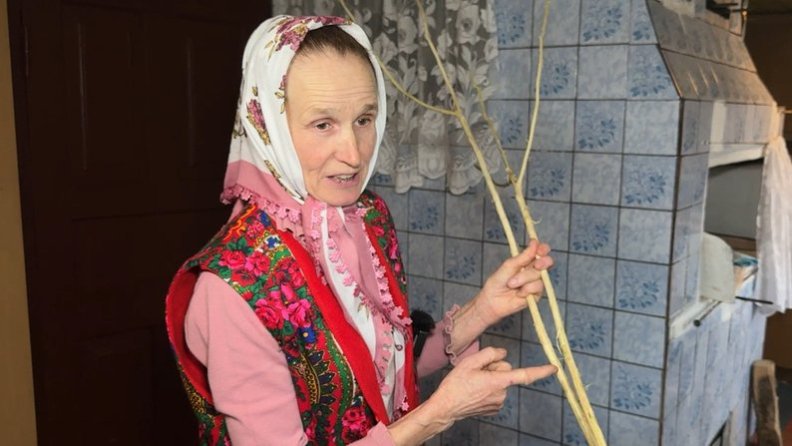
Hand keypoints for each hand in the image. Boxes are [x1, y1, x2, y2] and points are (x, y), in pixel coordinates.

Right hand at [428, 347, 556, 422]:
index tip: (554, 368)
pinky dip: (488, 388)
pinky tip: (475, 390)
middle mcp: (502, 394)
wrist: (446, 407)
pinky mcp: (494, 408)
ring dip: (490, 379)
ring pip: (501, 381)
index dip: (541, 371)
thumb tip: (503, 354)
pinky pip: (496, 391)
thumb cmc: (455, 385)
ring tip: (473, 383)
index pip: (524, 375)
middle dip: (494, 368)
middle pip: (506, 372)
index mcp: (498, 381)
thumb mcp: (469, 362)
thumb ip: (490, 354)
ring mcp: (499, 403)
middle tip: (477, 372)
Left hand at [474, 239, 553, 325]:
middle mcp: (534, 271)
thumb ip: (524, 256)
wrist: (492, 299)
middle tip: (536, 265)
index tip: (540, 249)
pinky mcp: (536, 295)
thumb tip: (535, 242)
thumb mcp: (509, 265)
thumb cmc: (498, 281)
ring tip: (511, 284)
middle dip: (543, 262)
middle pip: (546, 262)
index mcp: (528, 261)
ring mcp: (536, 283)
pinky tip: (518, 293)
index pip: (541, 252)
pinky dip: (526, 290)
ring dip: (523, 279)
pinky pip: (536, 288)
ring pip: (538, 275)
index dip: (543, 249)